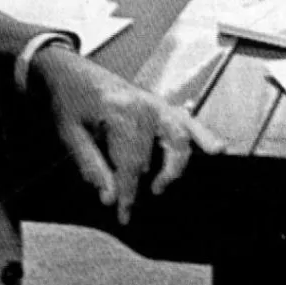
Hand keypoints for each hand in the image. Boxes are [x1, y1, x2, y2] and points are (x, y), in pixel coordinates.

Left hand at [30, 45, 225, 222]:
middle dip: (142, 184)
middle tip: (132, 205)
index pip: (129, 162)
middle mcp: (142, 105)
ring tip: (160, 186)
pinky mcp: (161, 103)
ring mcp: (155, 102)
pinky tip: (216, 149)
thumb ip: (91, 166)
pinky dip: (204, 135)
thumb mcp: (70, 134)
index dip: (127, 192)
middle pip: (152, 154)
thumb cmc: (69, 101)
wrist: (70, 69)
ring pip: (178, 138)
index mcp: (117, 111)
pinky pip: (188, 120)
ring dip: (174, 166)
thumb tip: (109, 197)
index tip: (124, 215)